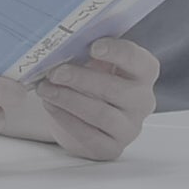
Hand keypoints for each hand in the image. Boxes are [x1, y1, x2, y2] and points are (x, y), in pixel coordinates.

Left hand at [32, 37, 159, 159]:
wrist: (82, 113)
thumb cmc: (90, 77)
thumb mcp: (93, 60)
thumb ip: (87, 49)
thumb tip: (66, 41)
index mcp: (143, 72)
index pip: (139, 61)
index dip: (118, 52)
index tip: (93, 46)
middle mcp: (142, 101)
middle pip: (116, 90)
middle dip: (81, 79)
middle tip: (55, 72)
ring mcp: (129, 128)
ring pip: (101, 114)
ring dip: (69, 99)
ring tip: (46, 89)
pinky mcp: (111, 148)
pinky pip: (89, 136)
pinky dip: (66, 119)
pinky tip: (51, 106)